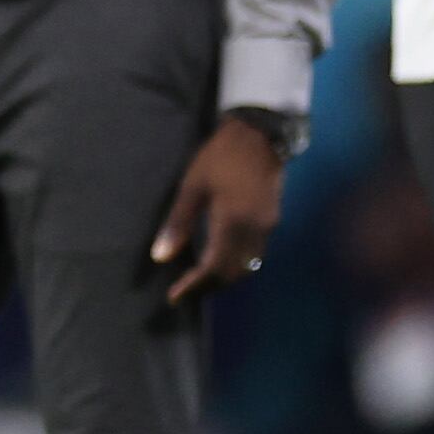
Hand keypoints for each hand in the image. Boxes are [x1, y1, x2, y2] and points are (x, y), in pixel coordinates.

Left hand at [151, 117, 283, 305]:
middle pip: (233, 274)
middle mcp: (255, 232)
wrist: (258, 136)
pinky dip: (235, 264)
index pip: (214, 268)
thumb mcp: (192, 186)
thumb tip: (161, 257)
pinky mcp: (272, 222)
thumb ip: (178, 223)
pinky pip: (254, 255)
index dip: (194, 287)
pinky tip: (219, 260)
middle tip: (185, 292)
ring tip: (198, 280)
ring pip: (247, 267)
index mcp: (232, 223)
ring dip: (223, 278)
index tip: (175, 297)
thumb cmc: (219, 157)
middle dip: (209, 287)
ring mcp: (267, 228)